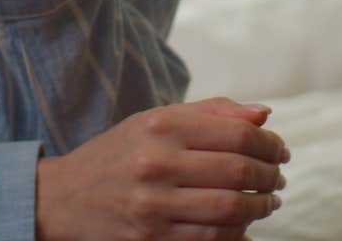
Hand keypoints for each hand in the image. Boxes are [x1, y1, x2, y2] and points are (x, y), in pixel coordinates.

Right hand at [35, 97, 286, 240]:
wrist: (61, 199)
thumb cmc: (117, 155)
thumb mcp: (155, 120)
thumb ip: (211, 113)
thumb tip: (264, 115)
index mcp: (160, 126)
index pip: (237, 135)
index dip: (270, 144)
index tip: (280, 151)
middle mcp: (156, 163)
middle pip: (238, 172)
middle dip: (270, 177)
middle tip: (278, 179)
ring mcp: (153, 206)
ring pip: (229, 210)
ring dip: (259, 207)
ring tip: (267, 202)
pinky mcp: (150, 240)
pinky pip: (210, 239)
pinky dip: (236, 233)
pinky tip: (243, 225)